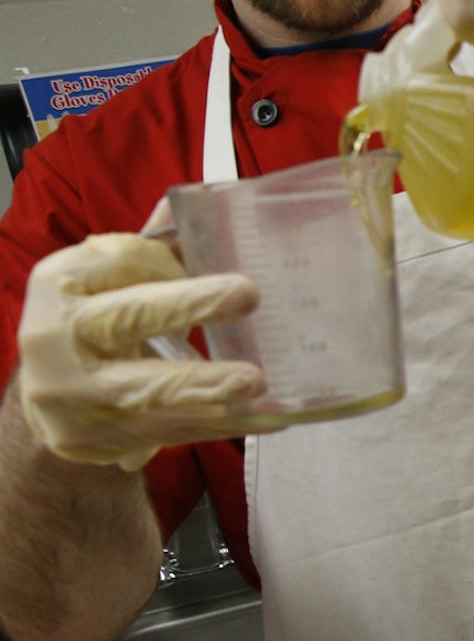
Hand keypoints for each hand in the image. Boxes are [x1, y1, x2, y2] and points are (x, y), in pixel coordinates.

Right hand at [15, 226, 265, 470]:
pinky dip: (211, 424)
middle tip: (246, 295)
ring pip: (144, 387)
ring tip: (254, 383)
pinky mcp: (89, 438)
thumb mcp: (107, 283)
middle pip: (125, 318)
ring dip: (204, 386)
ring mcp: (68, 392)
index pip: (122, 261)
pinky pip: (162, 429)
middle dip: (186, 307)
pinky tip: (256, 416)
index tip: (226, 273)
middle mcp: (55, 334)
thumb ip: (151, 251)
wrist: (50, 398)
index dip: (174, 267)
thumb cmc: (93, 325)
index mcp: (59, 281)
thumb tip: (201, 202)